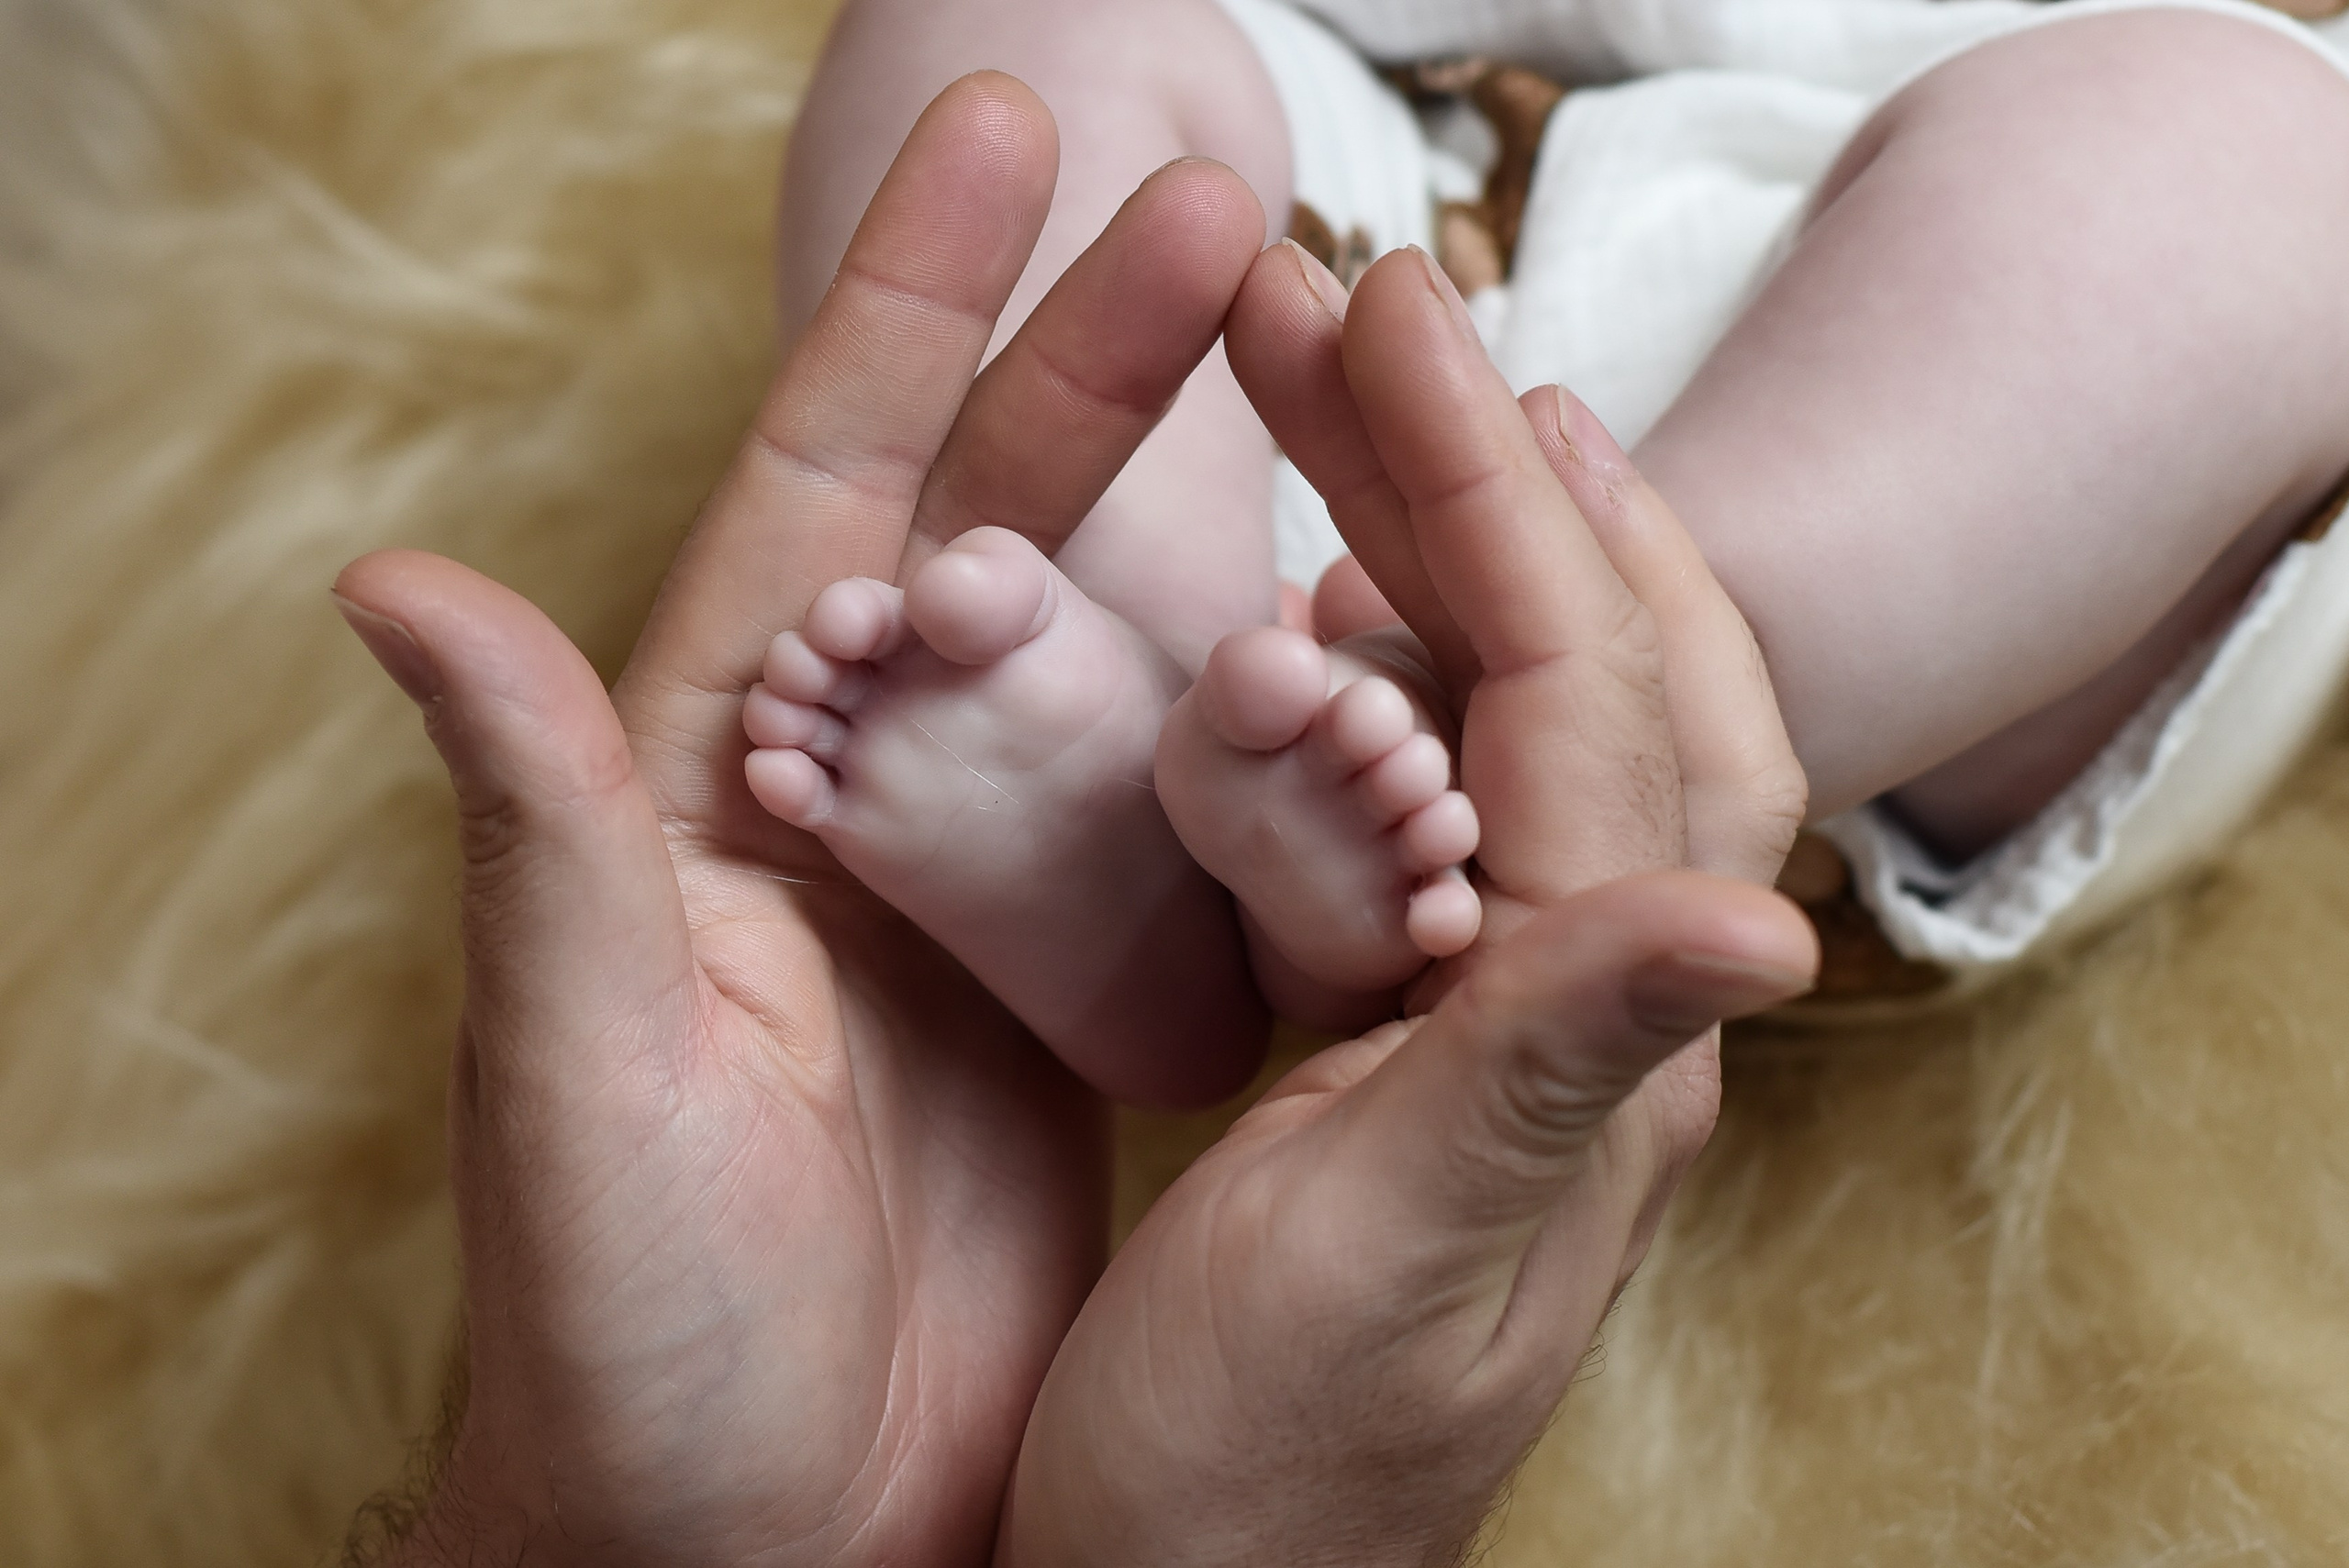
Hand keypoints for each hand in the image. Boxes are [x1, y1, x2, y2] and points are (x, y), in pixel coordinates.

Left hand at [331, 77, 1266, 1566]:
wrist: (754, 1553)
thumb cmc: (620, 1334)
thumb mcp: (570, 1067)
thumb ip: (536, 826)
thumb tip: (397, 586)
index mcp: (720, 792)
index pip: (820, 493)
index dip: (911, 310)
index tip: (1011, 140)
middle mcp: (862, 822)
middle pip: (993, 542)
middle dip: (1100, 368)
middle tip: (1235, 210)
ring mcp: (989, 915)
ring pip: (1120, 673)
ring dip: (1222, 542)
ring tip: (1355, 419)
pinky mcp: (1091, 1019)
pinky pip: (1201, 846)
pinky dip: (1283, 746)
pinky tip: (1379, 670)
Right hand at [997, 243, 1812, 1565]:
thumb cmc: (1251, 1470)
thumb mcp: (1390, 1261)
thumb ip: (1556, 1071)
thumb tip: (1754, 923)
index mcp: (1582, 1037)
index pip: (1571, 688)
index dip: (1484, 483)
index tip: (1374, 308)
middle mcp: (1586, 1009)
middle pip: (1601, 665)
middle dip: (1492, 465)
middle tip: (1367, 304)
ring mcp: (1506, 1015)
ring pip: (1547, 722)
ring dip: (1472, 546)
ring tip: (1389, 411)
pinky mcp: (1416, 1036)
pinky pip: (1463, 808)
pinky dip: (1416, 675)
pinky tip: (1352, 623)